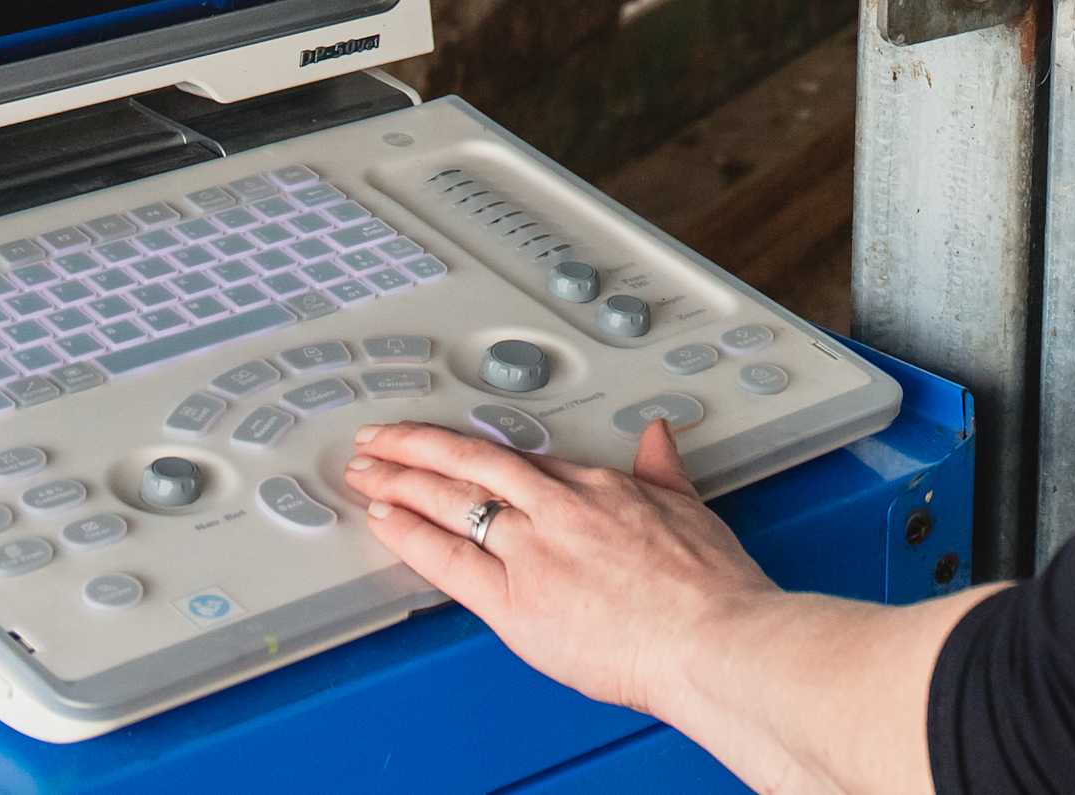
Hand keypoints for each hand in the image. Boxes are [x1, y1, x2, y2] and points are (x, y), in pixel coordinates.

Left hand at [343, 418, 775, 718]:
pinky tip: (384, 520)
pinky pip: (449, 561)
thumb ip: (663, 469)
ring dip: (400, 482)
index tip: (451, 447)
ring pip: (452, 502)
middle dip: (417, 448)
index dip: (476, 451)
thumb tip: (657, 435)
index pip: (522, 460)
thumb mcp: (690, 508)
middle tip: (379, 438)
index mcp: (598, 486)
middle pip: (472, 463)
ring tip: (365, 471)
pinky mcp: (515, 601)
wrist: (709, 638)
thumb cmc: (709, 589)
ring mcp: (532, 551)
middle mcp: (557, 509)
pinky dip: (411, 536)